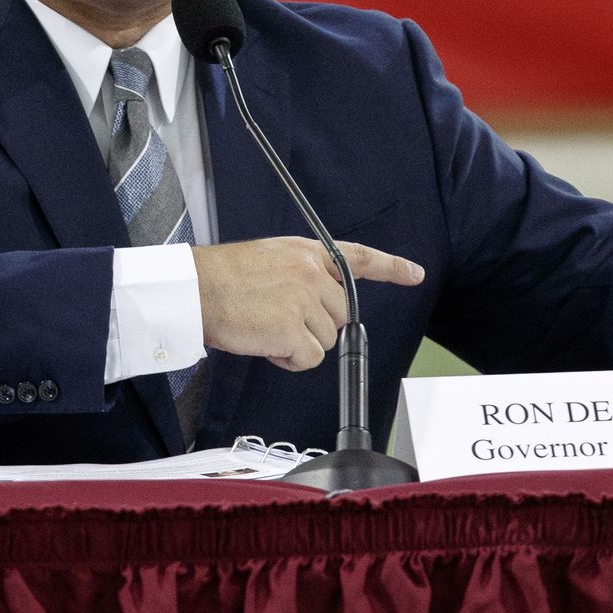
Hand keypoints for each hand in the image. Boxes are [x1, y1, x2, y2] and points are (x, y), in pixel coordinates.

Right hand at [192, 238, 424, 370]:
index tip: (414, 274)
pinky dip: (290, 360)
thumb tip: (317, 304)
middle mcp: (313, 274)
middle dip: (316, 325)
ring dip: (300, 343)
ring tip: (266, 328)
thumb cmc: (223, 278)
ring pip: (327, 339)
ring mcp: (307, 301)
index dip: (391, 267)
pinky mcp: (296, 329)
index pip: (358, 257)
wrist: (197, 289)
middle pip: (341, 314)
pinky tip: (267, 344)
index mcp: (308, 253)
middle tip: (279, 320)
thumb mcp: (271, 259)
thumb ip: (301, 274)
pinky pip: (310, 358)